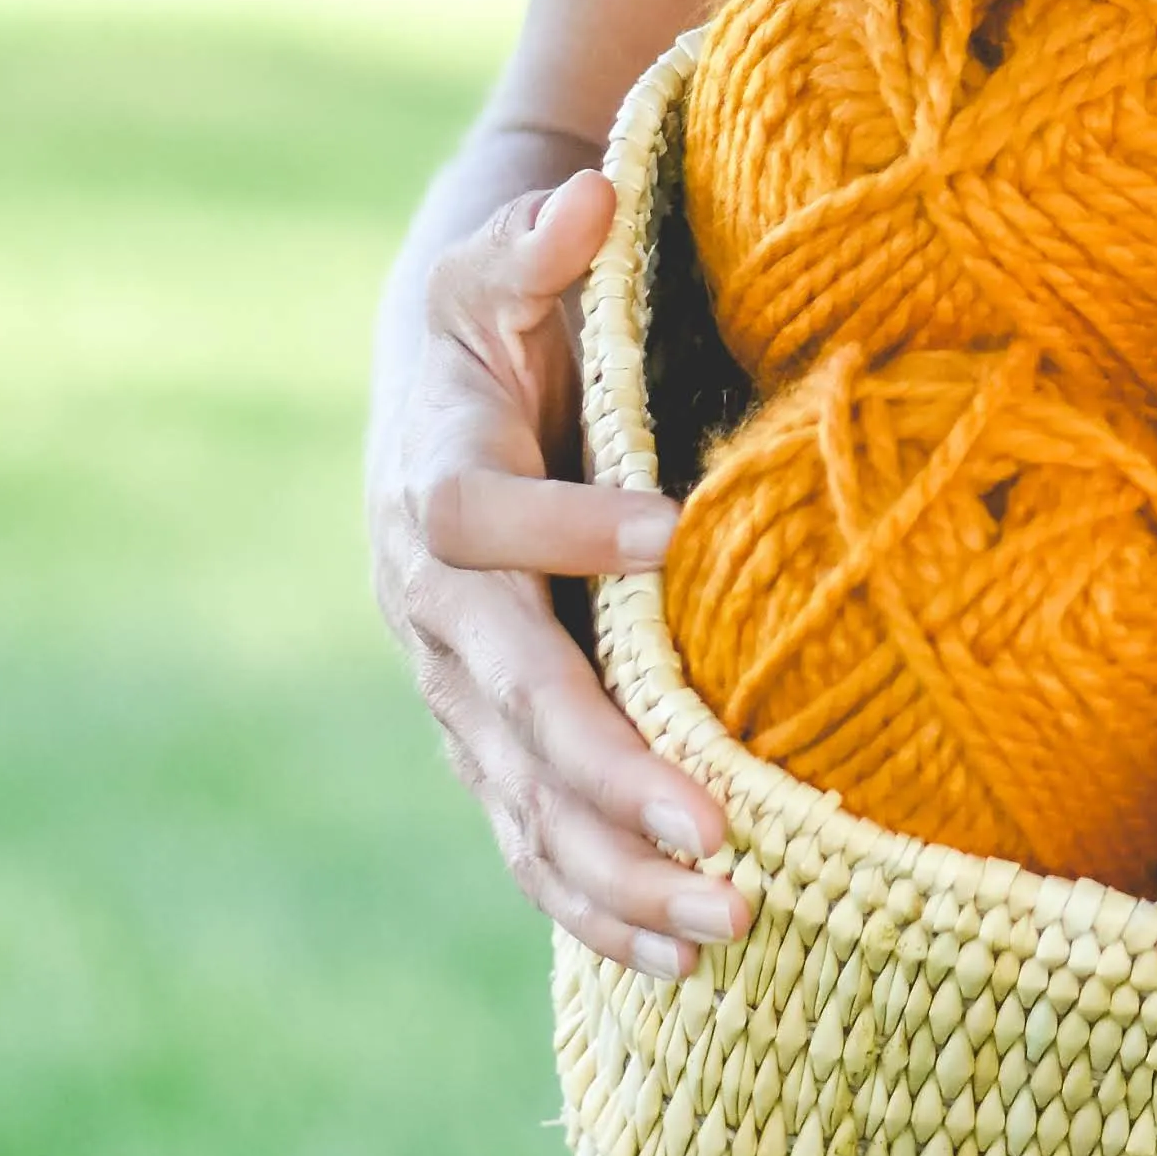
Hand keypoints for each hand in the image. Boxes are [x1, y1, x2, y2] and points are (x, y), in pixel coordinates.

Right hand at [366, 167, 747, 979]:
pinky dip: (593, 903)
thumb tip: (585, 197)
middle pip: (513, 707)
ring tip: (727, 925)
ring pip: (526, 800)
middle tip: (718, 837)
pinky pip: (531, 837)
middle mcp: (432, 611)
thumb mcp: (497, 259)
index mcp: (433, 487)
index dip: (566, 527)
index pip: (482, 520)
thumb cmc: (491, 314)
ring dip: (619, 874)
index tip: (666, 532)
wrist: (429, 379)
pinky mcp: (484, 740)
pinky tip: (678, 958)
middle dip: (612, 776)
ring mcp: (455, 692)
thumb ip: (536, 240)